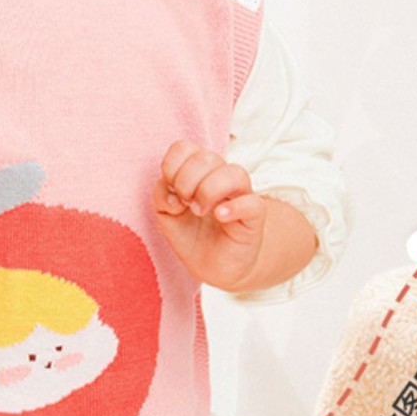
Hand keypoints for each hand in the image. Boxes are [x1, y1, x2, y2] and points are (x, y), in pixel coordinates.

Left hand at [151, 139, 267, 291]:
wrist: (213, 268)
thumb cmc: (192, 237)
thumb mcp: (166, 218)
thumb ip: (162, 197)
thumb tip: (170, 191)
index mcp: (198, 172)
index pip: (185, 147)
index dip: (172, 165)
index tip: (170, 190)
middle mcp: (221, 178)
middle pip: (207, 157)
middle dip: (187, 180)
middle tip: (185, 203)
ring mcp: (241, 195)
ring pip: (233, 173)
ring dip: (208, 190)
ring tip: (199, 211)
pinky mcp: (254, 217)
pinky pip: (252, 203)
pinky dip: (234, 207)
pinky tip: (220, 216)